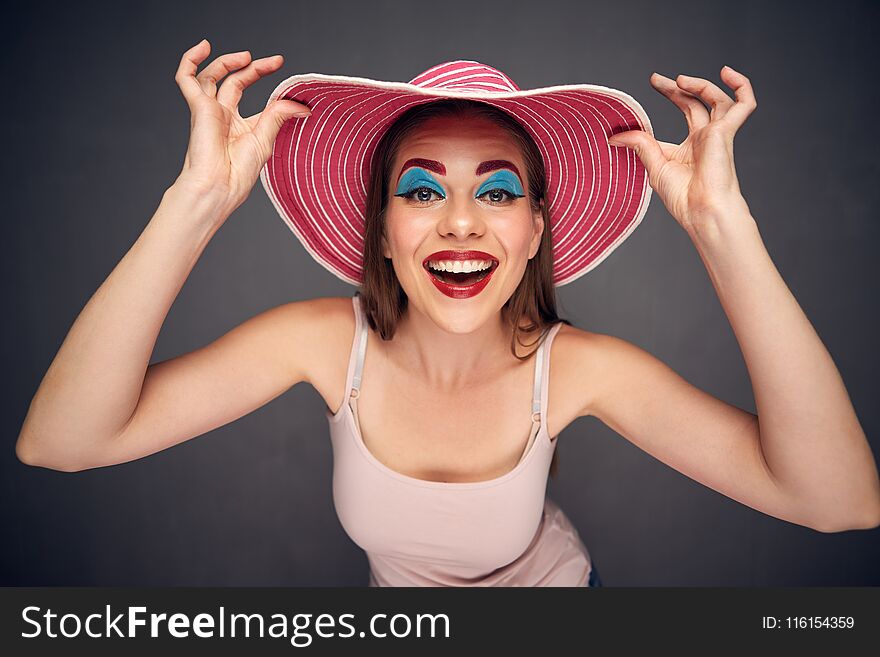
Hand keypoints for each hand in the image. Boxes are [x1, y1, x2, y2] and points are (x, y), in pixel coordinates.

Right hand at [173, 39, 310, 211]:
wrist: (219, 185)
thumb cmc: (239, 172)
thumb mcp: (266, 138)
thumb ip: (279, 115)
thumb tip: (302, 106)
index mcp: (239, 124)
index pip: (248, 91)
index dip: (263, 75)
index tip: (280, 65)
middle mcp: (222, 115)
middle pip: (234, 81)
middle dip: (253, 68)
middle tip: (274, 61)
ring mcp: (208, 110)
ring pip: (211, 76)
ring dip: (227, 62)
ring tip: (246, 57)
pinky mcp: (197, 107)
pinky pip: (186, 78)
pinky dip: (190, 60)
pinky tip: (203, 47)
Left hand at [608, 66, 756, 233]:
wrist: (701, 210)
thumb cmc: (683, 198)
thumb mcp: (654, 166)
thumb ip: (639, 145)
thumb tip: (614, 137)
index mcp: (690, 146)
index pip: (683, 113)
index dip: (669, 96)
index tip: (651, 86)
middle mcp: (705, 138)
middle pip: (695, 102)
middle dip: (676, 88)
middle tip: (656, 79)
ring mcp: (717, 134)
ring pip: (717, 99)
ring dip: (700, 85)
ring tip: (680, 80)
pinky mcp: (725, 132)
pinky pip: (744, 104)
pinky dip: (742, 86)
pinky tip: (728, 73)